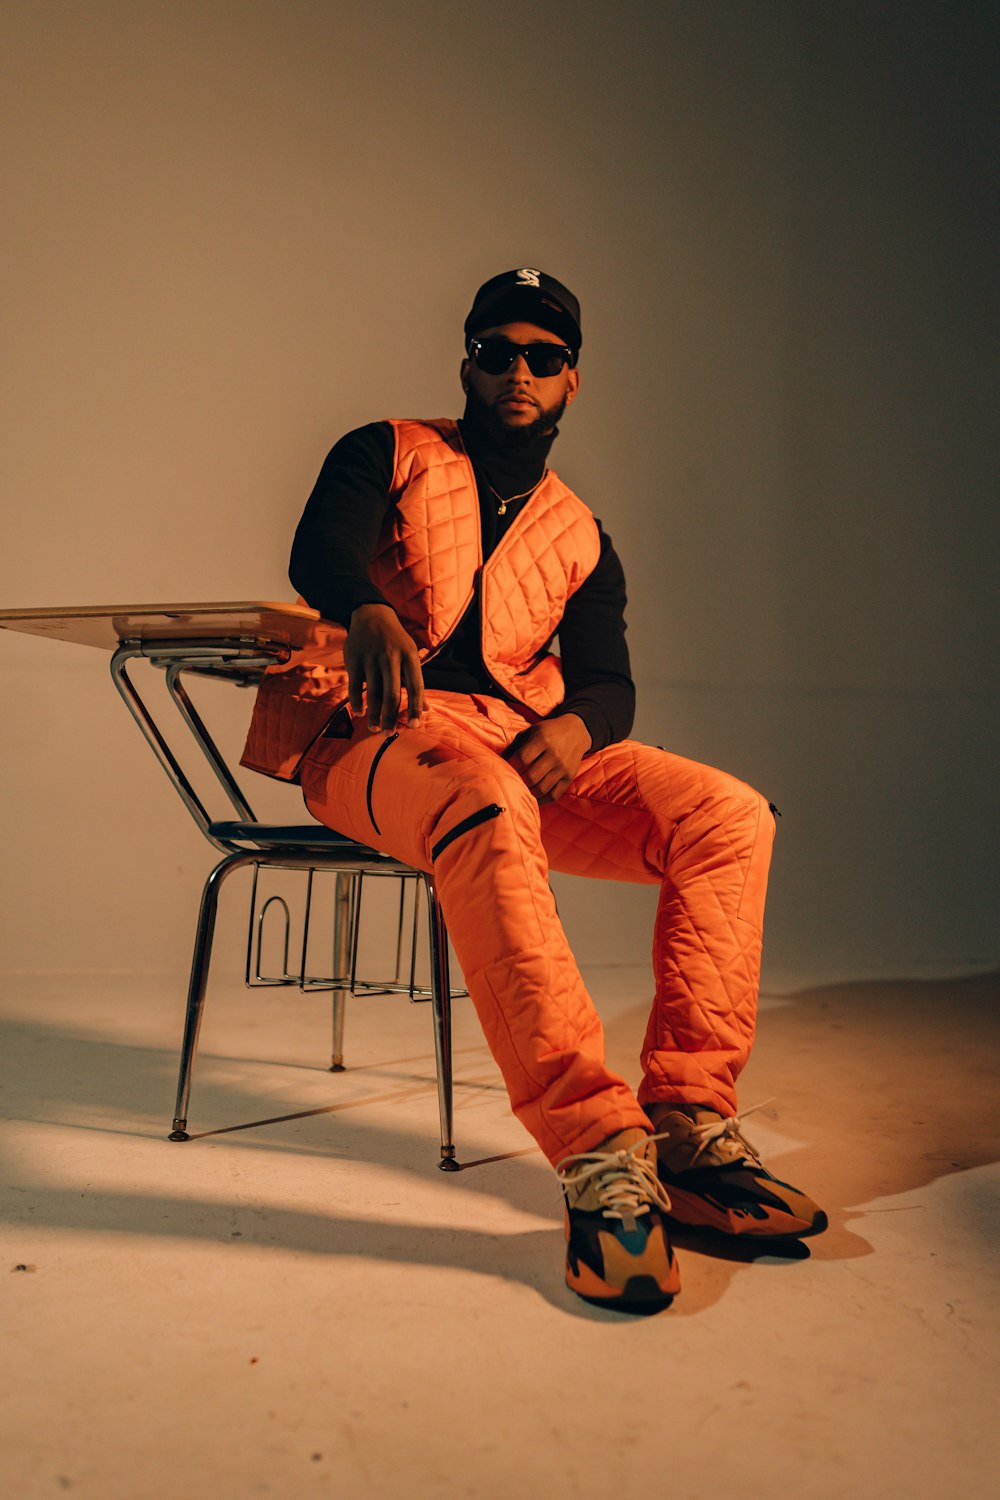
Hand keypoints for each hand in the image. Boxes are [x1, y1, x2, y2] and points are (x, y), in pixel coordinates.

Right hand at [345, 604, 424, 730]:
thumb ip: (416, 682)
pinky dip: (357, 702)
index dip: (415, 708)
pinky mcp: (354, 659)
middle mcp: (391, 657)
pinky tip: (360, 713)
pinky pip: (355, 686)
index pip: (415, 687)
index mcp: (410, 656)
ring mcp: (371, 658)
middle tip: (388, 733)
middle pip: (392, 694)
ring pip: (372, 693)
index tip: (415, 725)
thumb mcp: (410, 656)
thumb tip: (426, 710)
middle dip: (390, 717)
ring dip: (373, 714)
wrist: (371, 615)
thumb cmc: (395, 642)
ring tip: (374, 729)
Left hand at [507, 713, 590, 802]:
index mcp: (541, 739)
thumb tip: (498, 762)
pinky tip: (535, 797)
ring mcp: (562, 767)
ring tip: (522, 790)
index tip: (506, 770)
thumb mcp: (529, 732)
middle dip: (519, 782)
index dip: (511, 767)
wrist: (575, 731)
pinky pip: (554, 795)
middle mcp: (553, 754)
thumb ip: (514, 746)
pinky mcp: (569, 777)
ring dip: (529, 792)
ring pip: (541, 789)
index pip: (521, 759)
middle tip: (513, 783)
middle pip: (531, 777)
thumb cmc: (547, 732)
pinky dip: (542, 800)